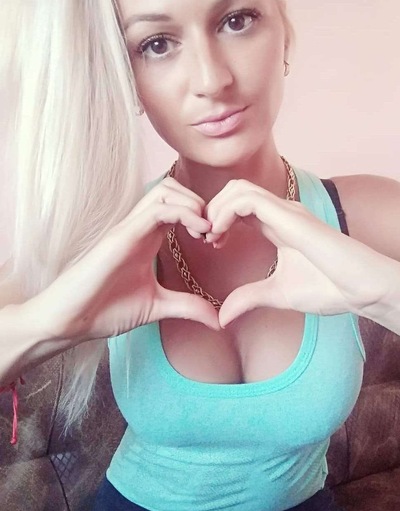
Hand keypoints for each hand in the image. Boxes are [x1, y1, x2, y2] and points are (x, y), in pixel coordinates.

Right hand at [24, 178, 219, 343]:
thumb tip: (218, 320)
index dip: (202, 214)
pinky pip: (155, 210)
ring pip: (164, 190)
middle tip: (213, 232)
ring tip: (205, 231)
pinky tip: (198, 232)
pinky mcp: (121, 237)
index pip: (177, 205)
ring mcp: (129, 229)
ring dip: (192, 203)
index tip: (217, 239)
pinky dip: (183, 212)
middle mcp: (139, 227)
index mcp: (147, 238)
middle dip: (199, 202)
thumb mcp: (157, 307)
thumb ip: (187, 307)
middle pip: (171, 188)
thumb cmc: (105, 309)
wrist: (70, 322)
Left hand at [205, 179, 399, 327]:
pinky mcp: (290, 217)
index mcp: (278, 225)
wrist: (364, 290)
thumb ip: (249, 299)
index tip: (209, 243)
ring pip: (238, 188)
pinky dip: (225, 212)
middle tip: (204, 237)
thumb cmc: (331, 288)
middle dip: (212, 209)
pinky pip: (247, 200)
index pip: (239, 206)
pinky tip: (219, 234)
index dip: (218, 219)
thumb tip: (222, 317)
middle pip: (234, 190)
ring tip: (209, 235)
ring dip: (216, 208)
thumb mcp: (277, 294)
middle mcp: (281, 212)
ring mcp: (287, 211)